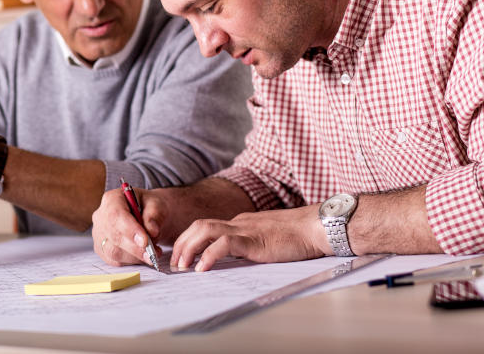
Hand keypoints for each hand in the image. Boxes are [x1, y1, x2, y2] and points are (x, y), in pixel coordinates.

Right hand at [92, 187, 167, 266]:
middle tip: (153, 253)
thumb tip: (152, 231)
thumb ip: (154, 216)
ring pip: (113, 251)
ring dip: (135, 256)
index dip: (129, 230)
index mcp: (112, 199)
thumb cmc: (151, 207)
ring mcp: (99, 233)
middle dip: (135, 248)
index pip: (115, 215)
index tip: (145, 241)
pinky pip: (115, 260)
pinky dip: (132, 261)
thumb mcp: (158, 205)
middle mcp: (101, 216)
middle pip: (113, 235)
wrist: (150, 215)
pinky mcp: (102, 249)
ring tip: (153, 253)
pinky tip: (143, 255)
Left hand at [171, 205, 327, 270]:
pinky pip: (225, 243)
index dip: (188, 240)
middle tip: (174, 264)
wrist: (318, 226)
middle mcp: (238, 222)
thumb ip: (249, 245)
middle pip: (199, 225)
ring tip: (182, 266)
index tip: (180, 257)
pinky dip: (209, 255)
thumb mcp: (266, 239)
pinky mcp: (255, 239)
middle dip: (182, 243)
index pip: (205, 227)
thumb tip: (234, 259)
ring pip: (205, 229)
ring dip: (189, 247)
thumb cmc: (298, 235)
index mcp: (240, 223)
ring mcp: (246, 229)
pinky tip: (202, 269)